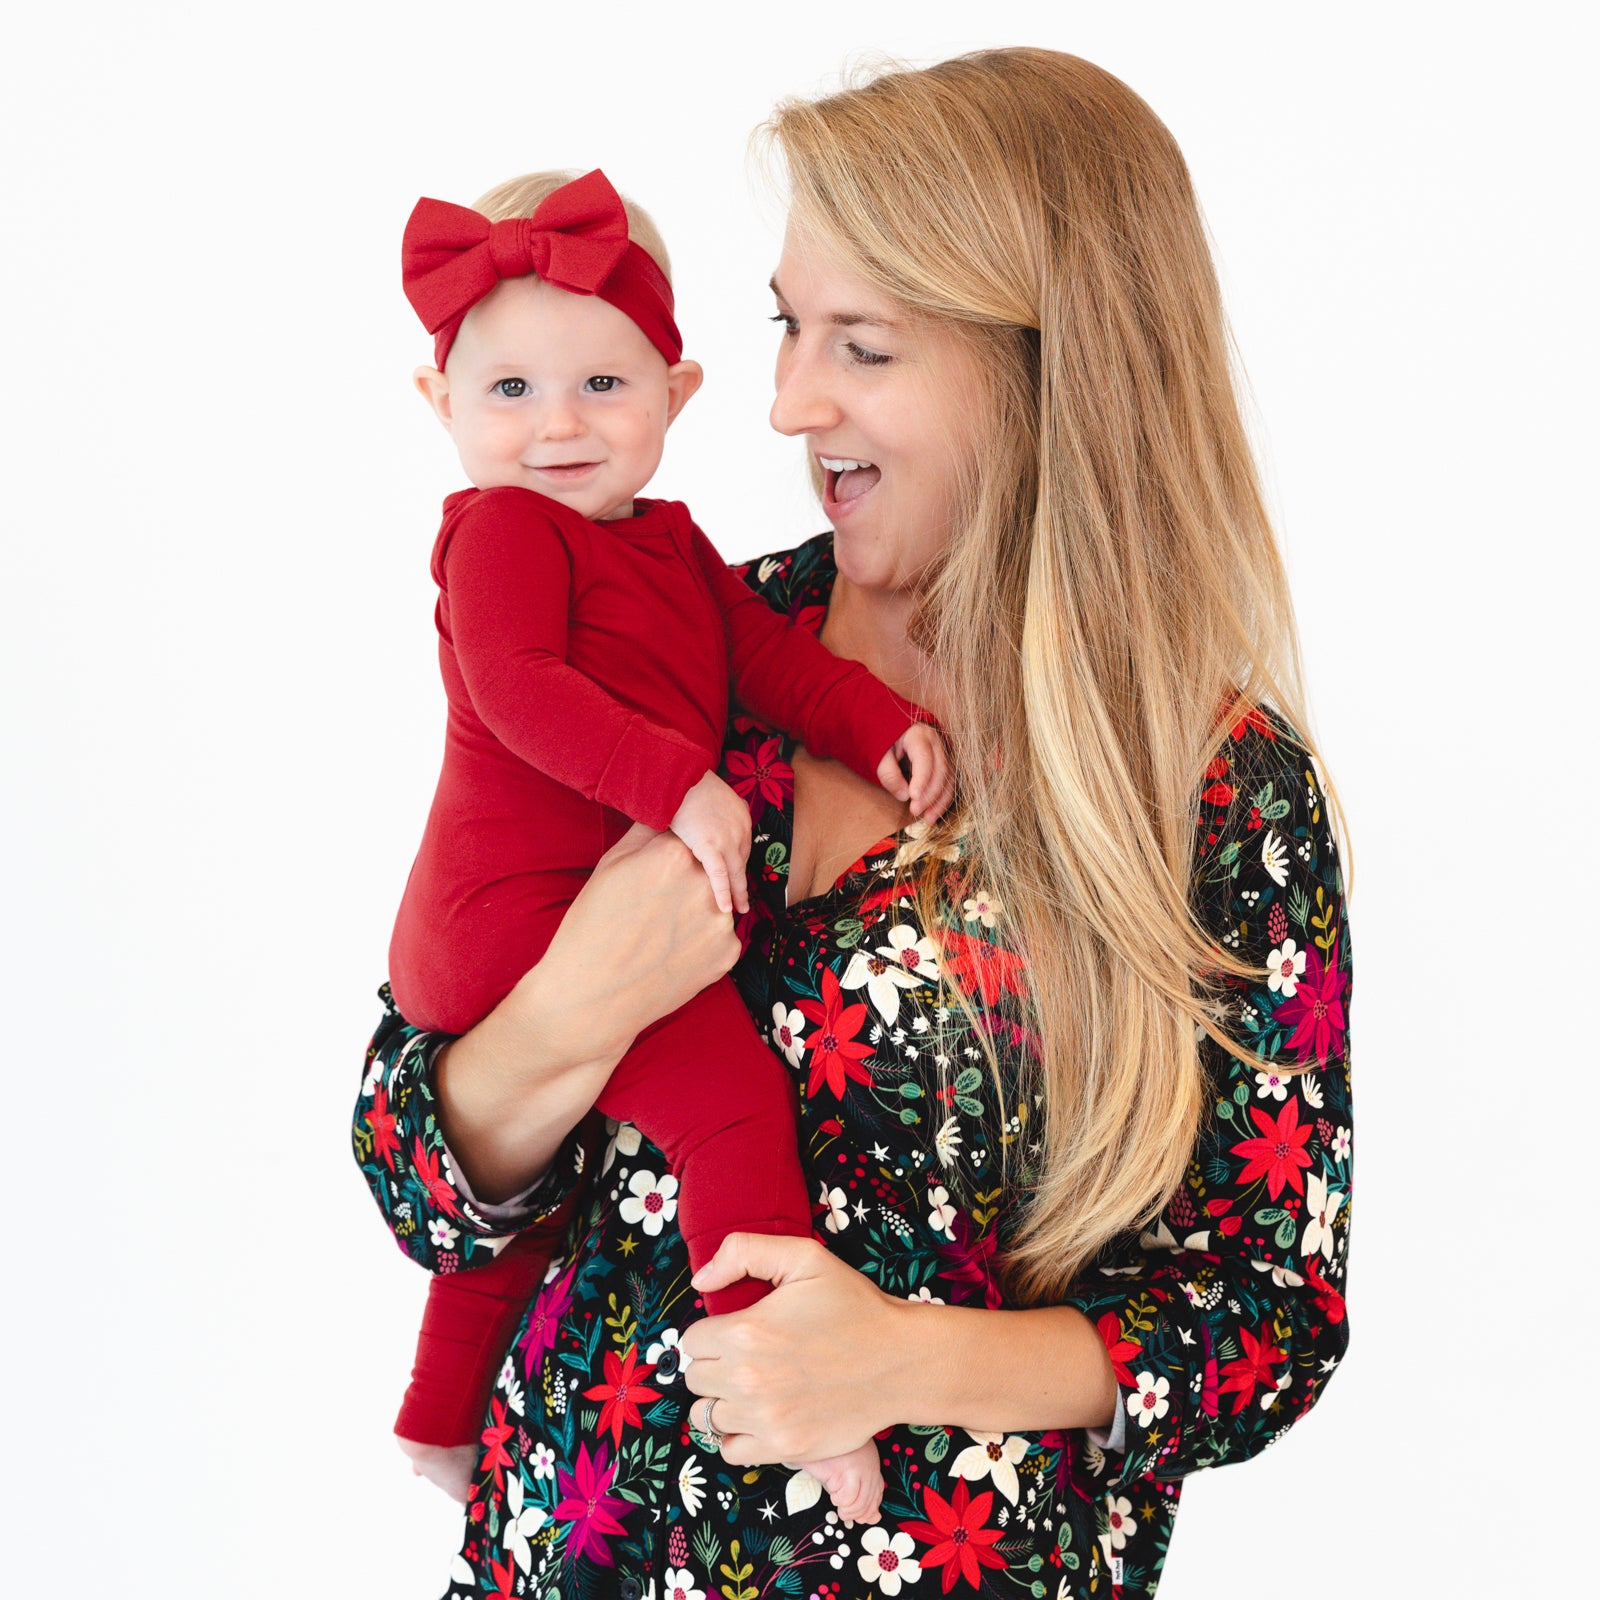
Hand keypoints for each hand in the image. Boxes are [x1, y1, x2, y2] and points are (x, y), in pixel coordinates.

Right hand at [535, 821, 743, 1053]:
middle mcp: (706, 883)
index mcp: (674, 854)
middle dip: (686, 883)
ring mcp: (722, 921)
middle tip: (656, 908)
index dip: (669, 857)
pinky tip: (674, 952)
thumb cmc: (591, 928)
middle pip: (706, 870)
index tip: (655, 874)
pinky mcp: (729, 954)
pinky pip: (722, 937)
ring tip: (662, 933)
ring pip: (716, 903)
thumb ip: (645, 833)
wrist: (592, 997)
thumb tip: (662, 810)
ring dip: (698, 912)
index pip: (687, 839)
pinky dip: (703, 942)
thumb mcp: (610, 866)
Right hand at [669, 771, 752, 915]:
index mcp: (741, 816)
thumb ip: (710, 811)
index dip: (736, 864)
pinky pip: (719, 876)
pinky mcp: (710, 847)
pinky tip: (725, 908)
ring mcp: (727, 839)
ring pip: (735, 873)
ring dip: (737, 895)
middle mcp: (740, 829)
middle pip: (741, 863)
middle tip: (744, 902)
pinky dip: (723, 893)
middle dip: (742, 884)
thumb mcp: (707, 795)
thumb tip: (698, 822)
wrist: (678, 773)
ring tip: (738, 911)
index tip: (734, 876)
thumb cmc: (685, 783)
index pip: (741, 847)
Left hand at [679, 1234, 909, 1465]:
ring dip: (724, 1401)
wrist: (900, 1360)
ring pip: (708, 1416)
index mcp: (746, 1332)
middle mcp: (747, 1380)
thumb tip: (701, 1280)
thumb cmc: (854, 1306)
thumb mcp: (804, 1257)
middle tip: (747, 1356)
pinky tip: (761, 1414)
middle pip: (696, 1379)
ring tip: (754, 1385)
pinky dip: (739, 1435)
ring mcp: (765, 1419)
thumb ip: (743, 1252)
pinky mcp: (784, 1448)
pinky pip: (730, 1450)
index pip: (691, 1341)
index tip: (737, 1331)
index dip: (712, 1332)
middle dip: (715, 1365)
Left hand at [876, 723, 953, 822]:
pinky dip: (942, 801)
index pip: (924, 758)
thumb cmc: (886, 741)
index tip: (913, 797)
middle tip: (915, 811)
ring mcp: (943, 754)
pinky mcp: (945, 765)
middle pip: (940, 770)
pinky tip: (932, 814)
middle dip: (929, 794)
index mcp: (919, 735)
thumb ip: (889, 773)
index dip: (921, 779)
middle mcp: (936, 743)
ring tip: (927, 818)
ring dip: (939, 801)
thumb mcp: (880, 753)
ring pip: (949, 779)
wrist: (895, 731)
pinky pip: (948, 784)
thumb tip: (904, 796)